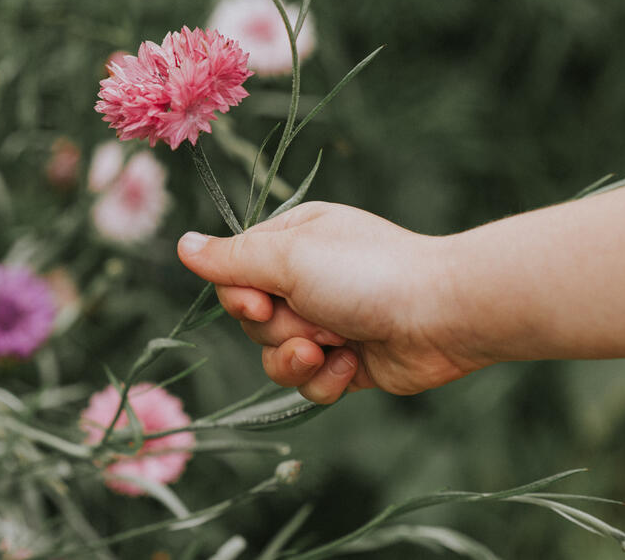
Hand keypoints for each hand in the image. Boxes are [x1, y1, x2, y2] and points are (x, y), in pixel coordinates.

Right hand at [177, 202, 488, 403]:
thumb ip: (231, 259)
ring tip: (331, 348)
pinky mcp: (348, 363)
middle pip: (252, 320)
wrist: (443, 316)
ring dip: (298, 359)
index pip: (235, 273)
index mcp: (293, 240)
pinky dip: (327, 380)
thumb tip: (181, 245)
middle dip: (277, 329)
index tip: (261, 299)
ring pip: (276, 356)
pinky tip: (351, 365)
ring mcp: (329, 321)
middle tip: (312, 320)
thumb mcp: (289, 257)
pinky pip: (311, 383)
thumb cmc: (367, 273)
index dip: (240, 295)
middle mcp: (308, 279)